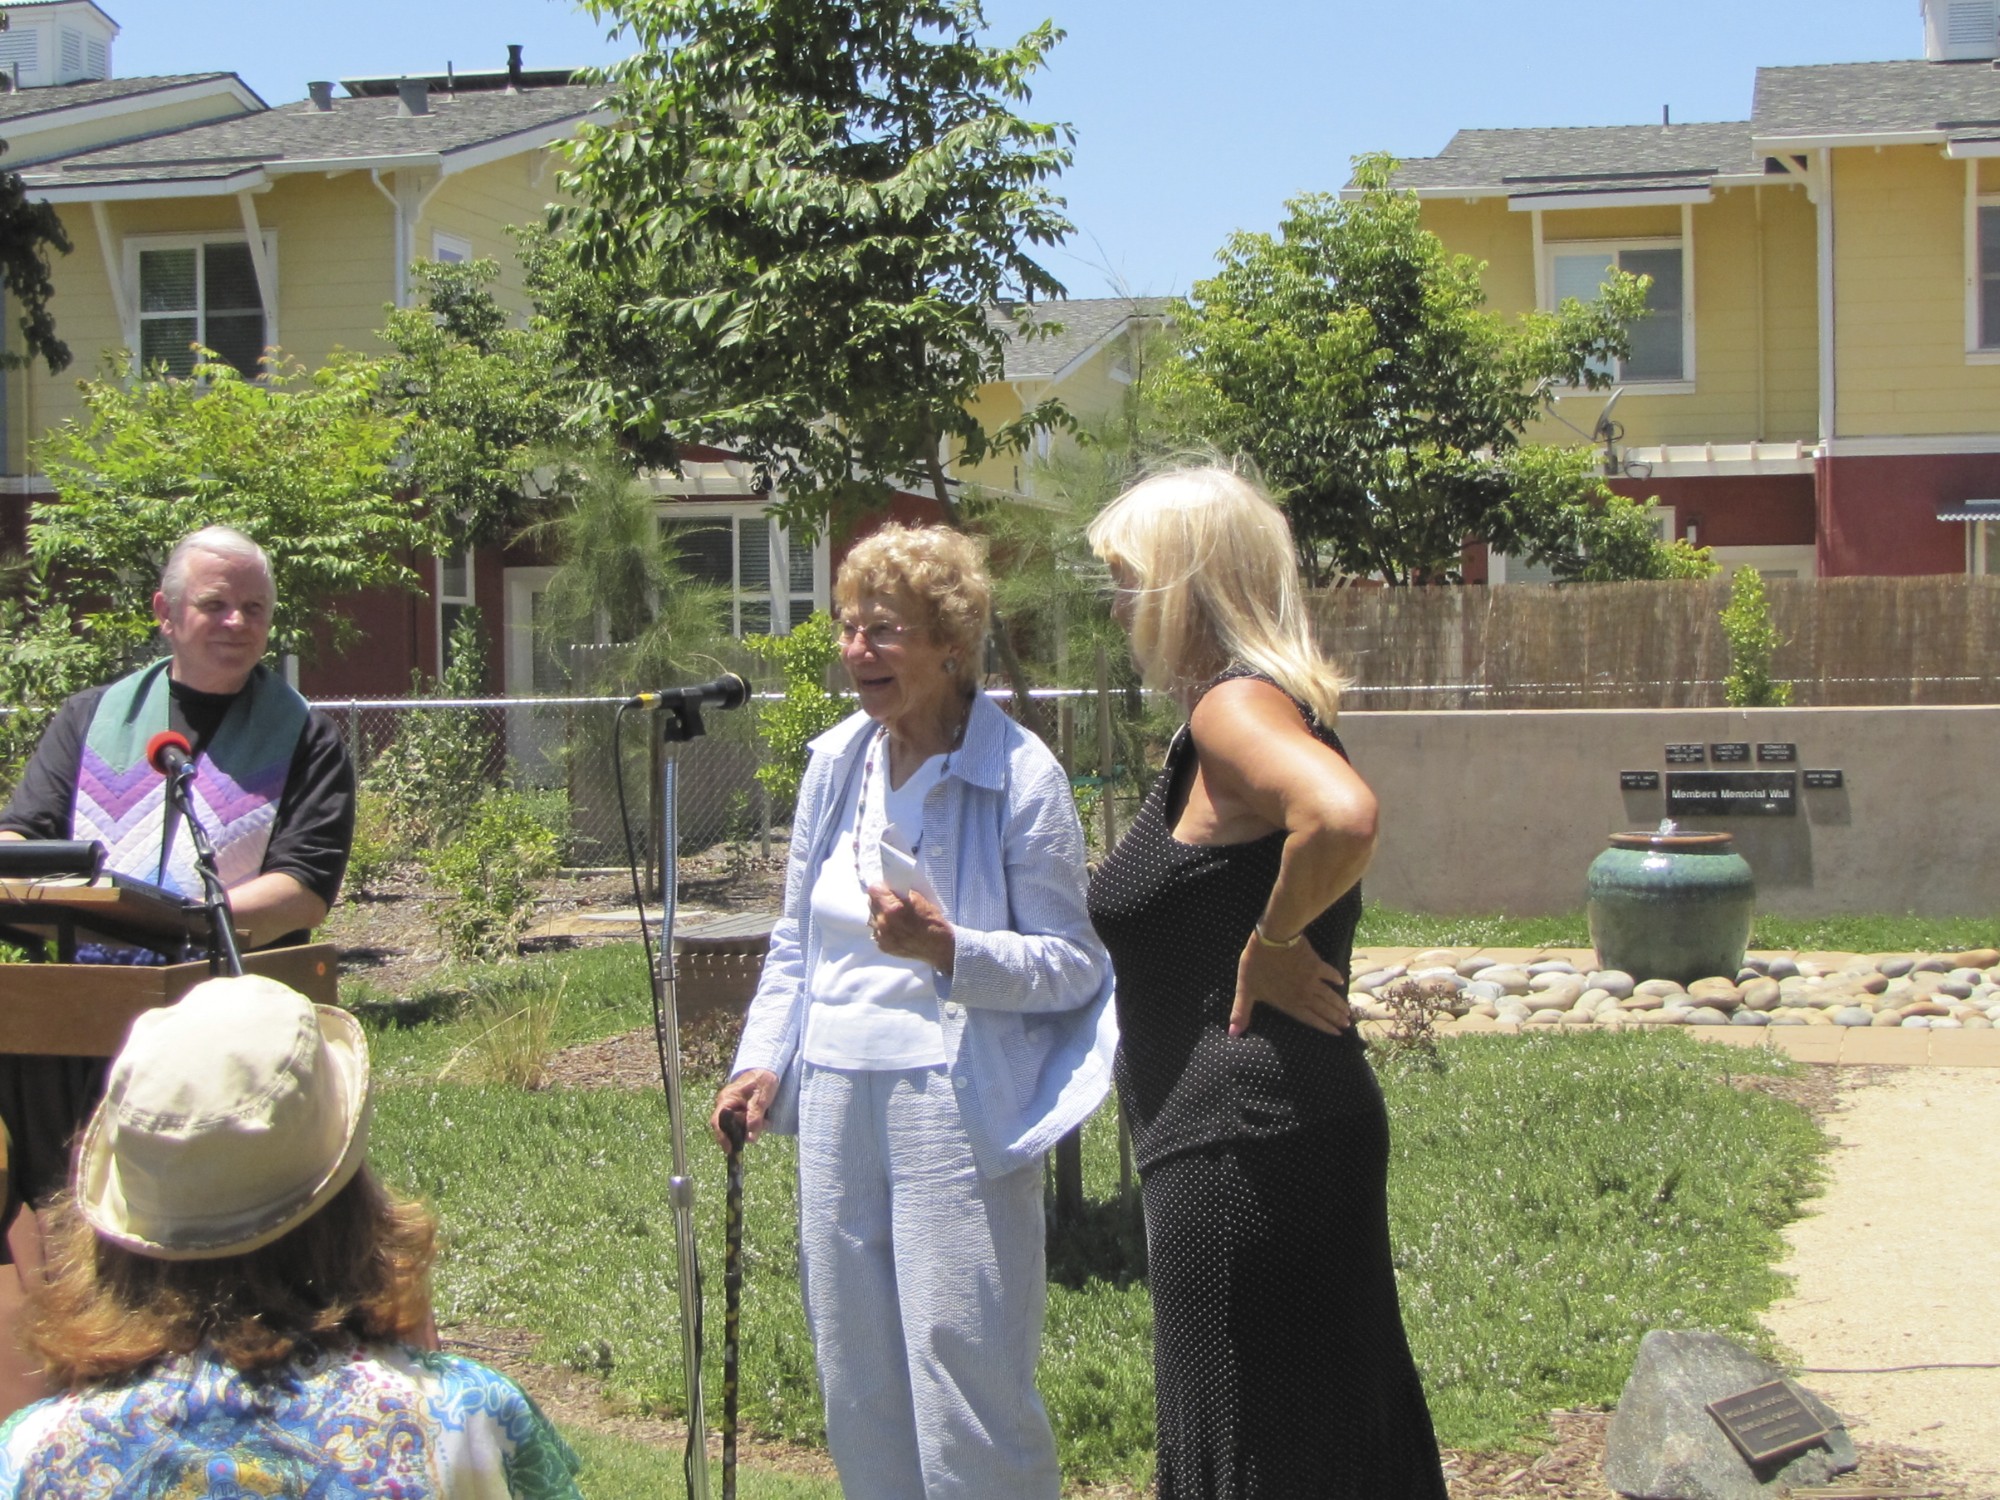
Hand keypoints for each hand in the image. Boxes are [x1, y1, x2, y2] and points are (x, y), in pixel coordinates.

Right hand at [710, 1069, 778, 1150]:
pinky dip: (752, 1123)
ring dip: (749, 1128)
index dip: (722, 1137)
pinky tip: (764, 1120)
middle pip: (727, 1126)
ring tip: (765, 1122)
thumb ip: (755, 1118)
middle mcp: (726, 1103)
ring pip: (736, 1125)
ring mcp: (732, 1106)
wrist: (768, 1068)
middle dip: (741, 1133)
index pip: (717, 1122)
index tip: (730, 1149)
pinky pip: (742, 1121)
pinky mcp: (740, 1108)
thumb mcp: (761, 1099)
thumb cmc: (763, 1080)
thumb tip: (750, 1140)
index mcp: (727, 1099)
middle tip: (756, 1134)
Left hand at [866, 884, 955, 975]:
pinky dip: (883, 929)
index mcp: (892, 908)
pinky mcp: (883, 946)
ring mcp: (882, 936)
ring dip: (880, 916)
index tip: (885, 889)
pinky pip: (876, 932)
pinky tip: (896, 929)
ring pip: (872, 919)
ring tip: (894, 918)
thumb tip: (888, 888)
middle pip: (871, 904)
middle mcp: (883, 923)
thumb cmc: (931, 920)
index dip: (880, 888)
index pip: (873, 890)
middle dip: (880, 901)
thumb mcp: (918, 898)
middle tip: (891, 903)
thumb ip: (899, 892)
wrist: (938, 946)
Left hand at [1230, 932, 1349, 1035]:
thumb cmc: (1257, 964)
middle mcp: (1303, 994)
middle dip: (1335, 1018)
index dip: (1323, 1026)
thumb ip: (1241, 1011)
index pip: (1309, 1018)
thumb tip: (1232, 1033)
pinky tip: (1341, 983)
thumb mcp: (1245, 989)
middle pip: (1323, 1009)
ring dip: (1339, 1004)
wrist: (1272, 938)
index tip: (1336, 1034)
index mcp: (1288, 1002)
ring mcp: (1311, 979)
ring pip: (1328, 995)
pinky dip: (1336, 978)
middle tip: (1348, 1025)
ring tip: (1348, 1012)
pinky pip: (1329, 973)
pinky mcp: (1315, 963)